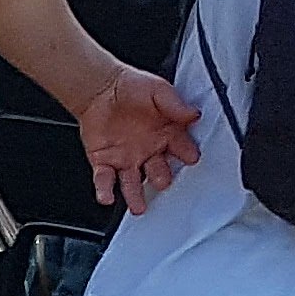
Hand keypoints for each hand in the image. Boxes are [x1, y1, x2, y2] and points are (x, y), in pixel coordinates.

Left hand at [75, 64, 201, 212]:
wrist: (101, 88)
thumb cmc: (132, 87)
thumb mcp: (159, 90)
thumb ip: (175, 104)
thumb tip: (193, 114)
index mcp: (167, 134)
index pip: (181, 148)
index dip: (186, 153)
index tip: (191, 158)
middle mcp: (149, 151)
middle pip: (159, 170)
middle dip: (162, 177)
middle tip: (163, 182)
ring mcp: (127, 159)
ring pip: (133, 182)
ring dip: (136, 196)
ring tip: (139, 208)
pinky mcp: (104, 162)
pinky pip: (105, 180)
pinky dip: (105, 190)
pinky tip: (107, 197)